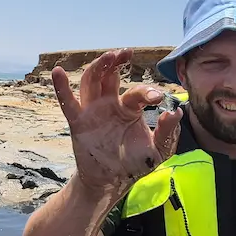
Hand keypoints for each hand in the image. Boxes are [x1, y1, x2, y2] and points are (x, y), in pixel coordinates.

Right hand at [52, 48, 183, 197]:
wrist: (112, 183)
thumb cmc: (135, 163)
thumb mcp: (158, 150)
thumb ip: (168, 132)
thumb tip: (177, 112)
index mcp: (128, 108)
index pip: (136, 93)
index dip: (146, 92)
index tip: (158, 98)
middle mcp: (109, 104)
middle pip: (109, 75)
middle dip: (117, 62)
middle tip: (126, 52)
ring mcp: (92, 111)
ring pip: (91, 82)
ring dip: (98, 67)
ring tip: (109, 57)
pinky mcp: (78, 123)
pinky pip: (68, 103)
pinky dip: (61, 87)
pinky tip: (58, 71)